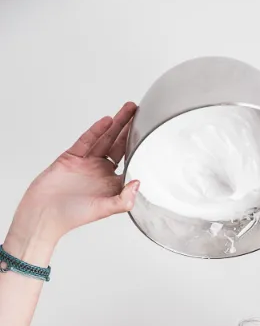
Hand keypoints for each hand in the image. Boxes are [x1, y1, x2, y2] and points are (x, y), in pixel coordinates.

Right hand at [9, 102, 139, 245]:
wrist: (43, 213)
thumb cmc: (72, 216)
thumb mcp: (103, 210)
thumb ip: (123, 200)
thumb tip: (137, 183)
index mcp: (112, 184)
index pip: (130, 162)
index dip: (139, 148)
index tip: (150, 135)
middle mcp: (101, 171)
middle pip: (119, 146)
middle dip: (129, 129)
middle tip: (140, 113)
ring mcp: (87, 163)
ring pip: (105, 139)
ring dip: (116, 124)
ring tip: (128, 109)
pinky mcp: (72, 157)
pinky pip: (87, 141)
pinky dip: (96, 131)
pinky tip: (107, 121)